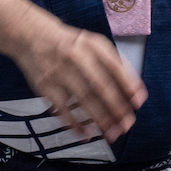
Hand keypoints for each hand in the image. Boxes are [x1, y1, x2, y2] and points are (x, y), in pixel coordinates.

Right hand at [0, 0, 145, 141]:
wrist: (31, 36)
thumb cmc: (71, 45)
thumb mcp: (93, 45)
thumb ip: (114, 64)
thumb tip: (136, 92)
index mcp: (92, 45)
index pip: (114, 66)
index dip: (127, 84)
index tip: (138, 102)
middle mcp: (76, 56)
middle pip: (100, 86)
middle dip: (115, 107)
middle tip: (127, 124)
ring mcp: (60, 72)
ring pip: (83, 100)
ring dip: (100, 119)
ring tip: (112, 134)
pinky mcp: (45, 86)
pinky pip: (62, 109)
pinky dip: (75, 124)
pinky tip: (86, 135)